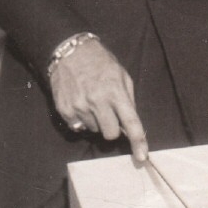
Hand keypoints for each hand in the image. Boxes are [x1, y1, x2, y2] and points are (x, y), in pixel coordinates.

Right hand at [50, 38, 147, 161]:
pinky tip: (81, 103)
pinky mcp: (65, 110)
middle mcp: (97, 101)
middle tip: (109, 114)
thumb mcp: (121, 75)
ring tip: (92, 101)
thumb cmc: (100, 62)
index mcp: (115, 92)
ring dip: (96, 121)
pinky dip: (82, 120)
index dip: (138, 141)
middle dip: (113, 128)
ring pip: (94, 130)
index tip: (142, 156)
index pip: (130, 122)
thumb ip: (128, 99)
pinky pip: (78, 127)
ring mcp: (79, 107)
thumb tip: (130, 124)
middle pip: (110, 134)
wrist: (69, 51)